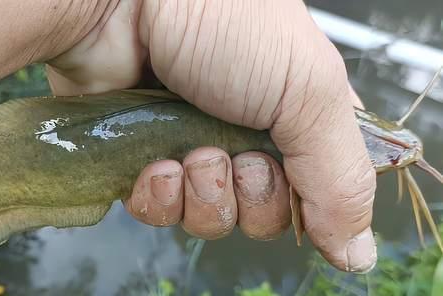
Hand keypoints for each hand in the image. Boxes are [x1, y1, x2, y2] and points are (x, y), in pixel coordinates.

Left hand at [46, 0, 376, 272]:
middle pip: (267, 212)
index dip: (313, 197)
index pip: (324, 184)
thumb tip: (359, 254)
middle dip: (253, 196)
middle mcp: (249, 131)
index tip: (297, 174)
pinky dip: (161, 198)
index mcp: (299, 110)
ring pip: (212, 218)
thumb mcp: (308, 90)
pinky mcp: (144, 157)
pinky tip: (158, 166)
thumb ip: (340, 177)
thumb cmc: (221, 23)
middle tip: (236, 155)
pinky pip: (161, 212)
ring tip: (192, 154)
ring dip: (205, 195)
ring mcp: (193, 145)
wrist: (121, 5)